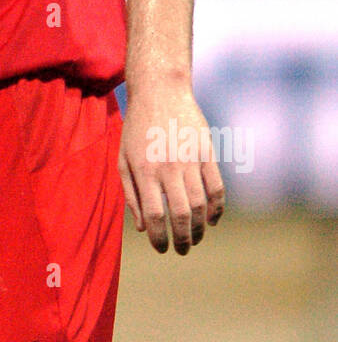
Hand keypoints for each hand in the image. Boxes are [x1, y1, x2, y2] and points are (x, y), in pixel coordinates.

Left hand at [118, 85, 224, 253]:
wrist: (161, 91)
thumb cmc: (137, 128)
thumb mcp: (123, 158)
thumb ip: (131, 194)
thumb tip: (142, 229)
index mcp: (145, 170)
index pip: (154, 215)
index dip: (159, 238)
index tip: (162, 248)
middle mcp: (169, 167)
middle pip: (182, 215)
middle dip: (182, 239)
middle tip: (181, 250)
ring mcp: (190, 159)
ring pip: (201, 205)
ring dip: (199, 228)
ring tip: (194, 238)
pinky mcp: (207, 152)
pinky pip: (217, 188)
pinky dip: (217, 208)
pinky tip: (211, 220)